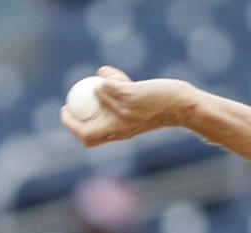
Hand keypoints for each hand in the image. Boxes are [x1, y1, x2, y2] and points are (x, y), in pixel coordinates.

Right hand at [60, 66, 195, 146]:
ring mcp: (123, 113)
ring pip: (96, 94)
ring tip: (121, 81)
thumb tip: (99, 79)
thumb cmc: (163, 108)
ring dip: (103, 83)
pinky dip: (110, 76)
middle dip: (69, 121)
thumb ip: (118, 101)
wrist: (184, 107)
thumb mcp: (137, 111)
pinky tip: (122, 77)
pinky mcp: (128, 97)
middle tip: (67, 105)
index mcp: (120, 133)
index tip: (68, 113)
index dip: (73, 127)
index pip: (89, 139)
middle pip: (84, 132)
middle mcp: (119, 127)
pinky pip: (105, 84)